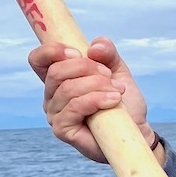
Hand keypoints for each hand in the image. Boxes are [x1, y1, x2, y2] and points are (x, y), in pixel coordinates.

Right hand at [28, 37, 154, 163]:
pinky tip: (113, 101)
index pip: (38, 60)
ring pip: (67, 89)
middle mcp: (52, 97)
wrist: (138, 130)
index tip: (78, 51)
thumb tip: (94, 46)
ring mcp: (55, 114)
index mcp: (59, 80)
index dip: (52, 51)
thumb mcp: (117, 70)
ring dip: (97, 85)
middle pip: (56, 72)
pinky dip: (95, 100)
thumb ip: (107, 53)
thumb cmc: (124, 102)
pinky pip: (74, 107)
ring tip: (118, 90)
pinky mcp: (62, 130)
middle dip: (86, 68)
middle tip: (109, 75)